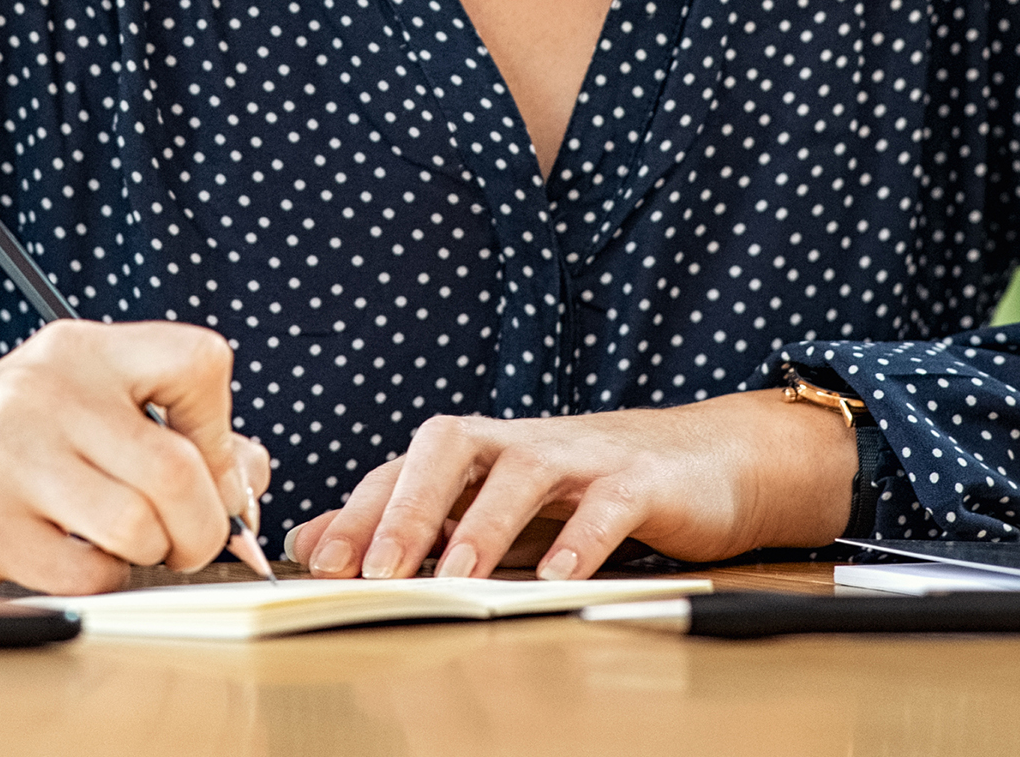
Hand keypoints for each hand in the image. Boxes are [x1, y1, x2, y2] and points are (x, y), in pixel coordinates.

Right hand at [0, 319, 271, 594]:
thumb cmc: (4, 450)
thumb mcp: (82, 412)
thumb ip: (174, 433)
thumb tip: (252, 477)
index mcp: (82, 348)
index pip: (200, 361)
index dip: (224, 430)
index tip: (210, 467)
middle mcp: (47, 387)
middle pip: (179, 468)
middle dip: (203, 526)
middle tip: (189, 544)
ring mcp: (9, 452)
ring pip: (138, 526)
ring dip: (150, 556)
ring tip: (125, 548)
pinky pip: (86, 572)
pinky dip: (98, 581)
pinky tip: (72, 561)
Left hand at [283, 390, 855, 580]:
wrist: (707, 461)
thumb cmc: (588, 489)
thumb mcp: (496, 507)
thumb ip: (416, 524)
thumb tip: (312, 540)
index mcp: (484, 449)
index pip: (406, 465)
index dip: (359, 509)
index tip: (318, 563)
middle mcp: (525, 441)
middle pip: (451, 444)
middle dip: (408, 505)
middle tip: (375, 569)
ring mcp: (584, 454)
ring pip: (524, 469)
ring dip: (482, 524)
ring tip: (454, 577)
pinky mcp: (642, 479)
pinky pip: (608, 501)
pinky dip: (580, 540)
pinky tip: (557, 579)